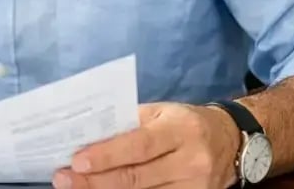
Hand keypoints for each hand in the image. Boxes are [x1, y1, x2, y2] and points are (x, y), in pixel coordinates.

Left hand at [54, 102, 242, 188]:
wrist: (230, 142)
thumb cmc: (185, 123)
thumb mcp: (161, 113)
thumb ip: (129, 124)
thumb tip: (88, 136)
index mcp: (180, 129)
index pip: (139, 145)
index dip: (107, 154)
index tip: (77, 160)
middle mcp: (190, 161)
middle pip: (136, 177)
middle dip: (95, 180)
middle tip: (64, 178)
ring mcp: (194, 187)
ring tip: (75, 187)